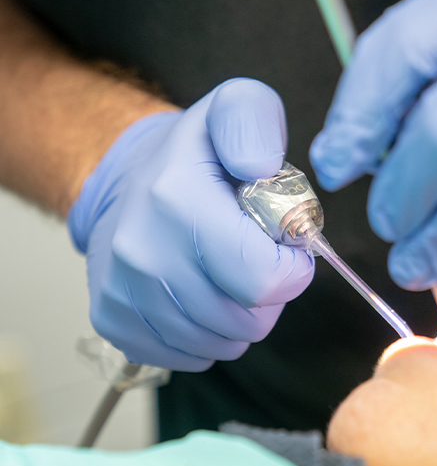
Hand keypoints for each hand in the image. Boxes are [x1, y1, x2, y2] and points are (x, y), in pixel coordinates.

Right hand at [69, 78, 313, 370]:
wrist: (131, 178)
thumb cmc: (200, 153)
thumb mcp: (238, 108)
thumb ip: (255, 124)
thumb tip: (260, 167)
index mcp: (177, 198)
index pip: (263, 277)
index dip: (293, 268)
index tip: (286, 246)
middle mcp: (141, 251)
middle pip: (246, 320)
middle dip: (269, 295)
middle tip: (258, 258)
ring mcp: (122, 291)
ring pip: (220, 344)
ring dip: (240, 317)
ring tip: (230, 273)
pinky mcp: (113, 320)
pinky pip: (188, 356)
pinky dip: (208, 336)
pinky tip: (203, 294)